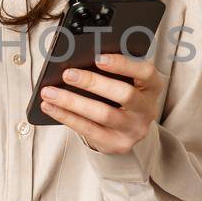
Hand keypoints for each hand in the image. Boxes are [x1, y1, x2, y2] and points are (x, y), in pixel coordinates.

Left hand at [39, 52, 165, 153]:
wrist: (128, 130)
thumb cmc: (121, 95)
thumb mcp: (126, 80)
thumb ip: (113, 69)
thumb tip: (79, 56)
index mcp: (152, 86)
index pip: (145, 72)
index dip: (123, 64)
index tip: (98, 57)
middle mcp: (147, 109)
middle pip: (124, 94)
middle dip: (93, 82)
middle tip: (68, 74)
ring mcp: (134, 129)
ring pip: (103, 114)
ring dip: (72, 102)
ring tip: (49, 92)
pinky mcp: (118, 144)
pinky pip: (89, 130)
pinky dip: (66, 116)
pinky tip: (50, 106)